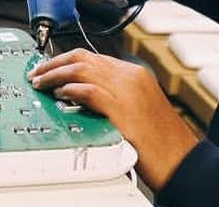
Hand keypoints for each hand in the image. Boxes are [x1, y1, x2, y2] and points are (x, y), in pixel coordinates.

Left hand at [28, 49, 200, 190]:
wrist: (180, 160)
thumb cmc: (161, 141)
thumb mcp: (139, 108)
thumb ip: (116, 96)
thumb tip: (84, 94)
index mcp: (135, 74)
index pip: (93, 57)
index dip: (67, 61)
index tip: (52, 68)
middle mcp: (130, 77)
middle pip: (83, 58)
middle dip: (55, 63)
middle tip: (38, 72)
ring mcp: (125, 90)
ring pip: (81, 69)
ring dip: (55, 74)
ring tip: (41, 82)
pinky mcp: (120, 107)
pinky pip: (88, 90)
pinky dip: (70, 89)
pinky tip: (60, 94)